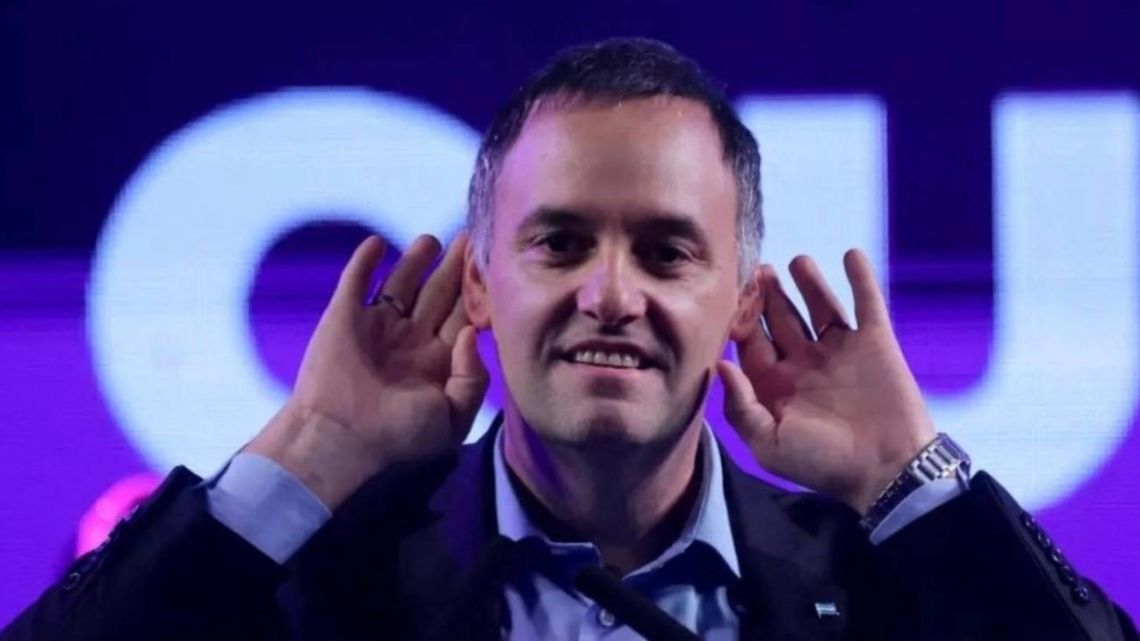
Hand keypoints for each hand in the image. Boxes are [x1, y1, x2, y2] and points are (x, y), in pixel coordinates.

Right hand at [246, 233, 487, 508]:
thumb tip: (470, 334)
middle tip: (468, 237)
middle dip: (453, 267)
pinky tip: (377, 243)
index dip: (476, 291)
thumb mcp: (453, 418)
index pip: (462, 316)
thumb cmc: (398, 436)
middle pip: (437, 293)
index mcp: (436, 361)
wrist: (339, 438)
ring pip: (401, 282)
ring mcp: (376, 325)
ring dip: (415, 260)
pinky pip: (356, 281)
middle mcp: (409, 339)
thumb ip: (473, 378)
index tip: (491, 264)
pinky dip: (364, 260)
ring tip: (433, 240)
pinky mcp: (344, 315)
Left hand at [717, 249, 934, 513]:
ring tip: (797, 262)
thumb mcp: (769, 443)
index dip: (740, 320)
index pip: (751, 344)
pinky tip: (850, 256)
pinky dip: (861, 279)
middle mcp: (805, 364)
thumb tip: (721, 364)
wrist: (887, 470)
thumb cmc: (823, 464)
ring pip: (820, 307)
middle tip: (759, 270)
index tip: (730, 297)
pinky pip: (867, 304)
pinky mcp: (876, 344)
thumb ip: (740, 406)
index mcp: (776, 386)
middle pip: (782, 320)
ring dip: (809, 283)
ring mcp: (841, 351)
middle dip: (769, 296)